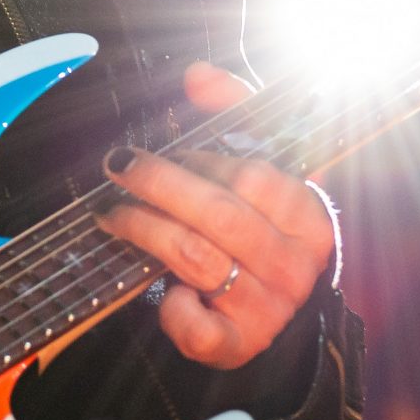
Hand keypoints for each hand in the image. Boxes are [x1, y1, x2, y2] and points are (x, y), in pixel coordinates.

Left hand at [96, 61, 337, 370]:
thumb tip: (197, 74)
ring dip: (144, 230)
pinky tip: (159, 292)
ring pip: (196, 261)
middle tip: (116, 167)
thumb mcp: (264, 169)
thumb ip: (236, 115)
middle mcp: (296, 264)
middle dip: (158, 185)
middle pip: (219, 216)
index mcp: (309, 216)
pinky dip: (173, 312)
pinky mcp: (241, 345)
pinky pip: (200, 330)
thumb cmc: (263, 229)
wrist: (279, 309)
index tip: (162, 151)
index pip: (252, 177)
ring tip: (110, 212)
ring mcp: (270, 308)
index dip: (200, 159)